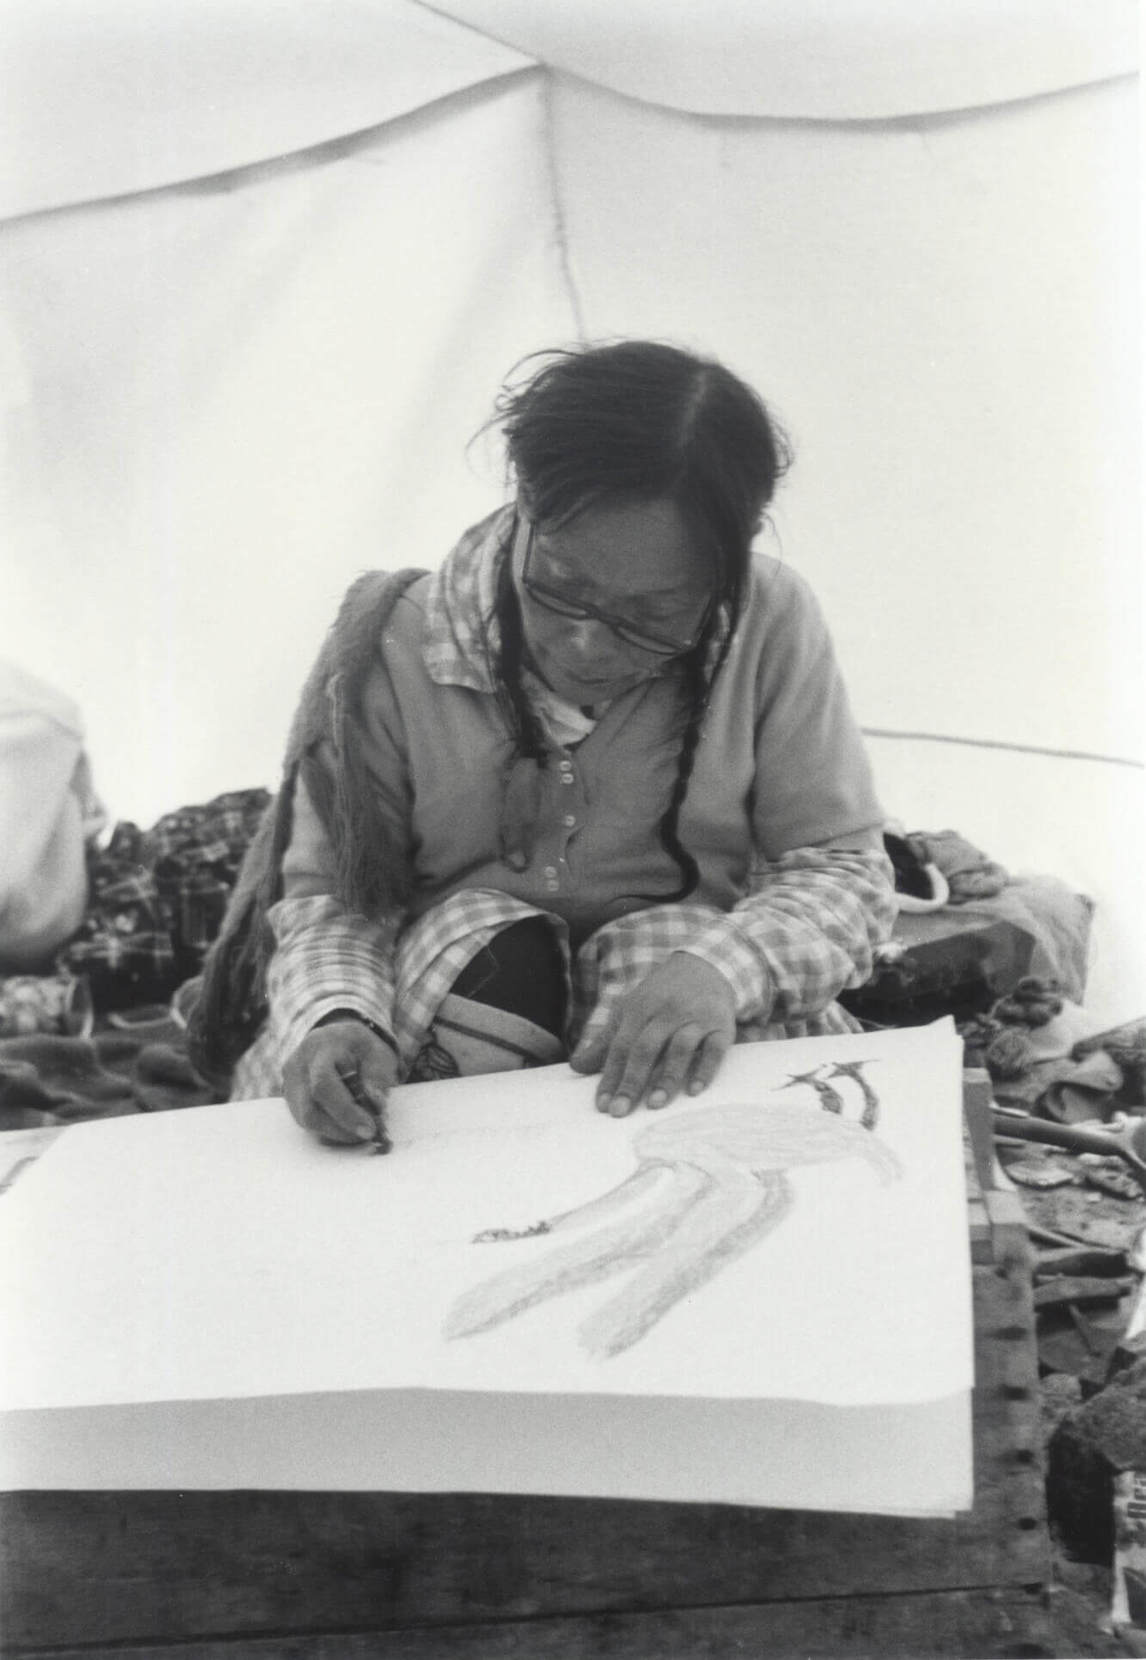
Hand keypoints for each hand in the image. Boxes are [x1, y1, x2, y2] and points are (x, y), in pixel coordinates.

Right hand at [282, 1020, 398, 1147]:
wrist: (339, 1039)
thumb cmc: (362, 1048)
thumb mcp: (378, 1053)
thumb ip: (377, 1077)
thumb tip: (375, 1105)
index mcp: (322, 1046)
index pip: (323, 1084)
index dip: (345, 1112)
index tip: (369, 1130)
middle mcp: (298, 1063)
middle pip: (309, 1108)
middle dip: (342, 1128)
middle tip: (368, 1134)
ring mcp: (289, 1081)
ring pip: (306, 1119)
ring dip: (336, 1131)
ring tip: (360, 1129)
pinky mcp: (288, 1096)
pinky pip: (305, 1120)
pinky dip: (329, 1128)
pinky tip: (346, 1125)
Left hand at [570, 952, 735, 1115]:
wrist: (703, 967)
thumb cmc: (660, 997)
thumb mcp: (630, 1011)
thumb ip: (605, 1042)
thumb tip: (576, 1067)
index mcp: (639, 1010)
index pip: (620, 1047)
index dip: (610, 1076)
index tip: (602, 1105)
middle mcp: (666, 1013)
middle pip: (646, 1048)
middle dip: (632, 1081)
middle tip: (620, 1111)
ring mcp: (695, 1018)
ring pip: (680, 1048)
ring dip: (667, 1077)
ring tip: (654, 1104)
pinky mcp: (721, 1025)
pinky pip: (715, 1048)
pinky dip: (705, 1069)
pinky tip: (695, 1090)